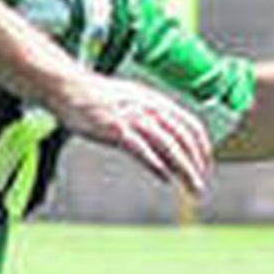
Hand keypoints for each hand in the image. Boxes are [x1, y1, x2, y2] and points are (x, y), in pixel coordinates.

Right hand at [46, 70, 213, 194]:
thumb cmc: (95, 97)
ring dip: (184, 169)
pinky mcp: (116, 130)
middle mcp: (150, 108)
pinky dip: (156, 165)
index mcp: (156, 101)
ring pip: (170, 145)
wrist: (68, 87)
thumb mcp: (130, 103)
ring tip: (191, 187)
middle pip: (184, 138)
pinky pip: (142, 150)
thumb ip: (148, 122)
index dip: (202, 146)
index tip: (204, 165)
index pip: (190, 124)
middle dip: (197, 164)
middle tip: (199, 186)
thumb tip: (161, 147)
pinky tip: (164, 178)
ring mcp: (133, 118)